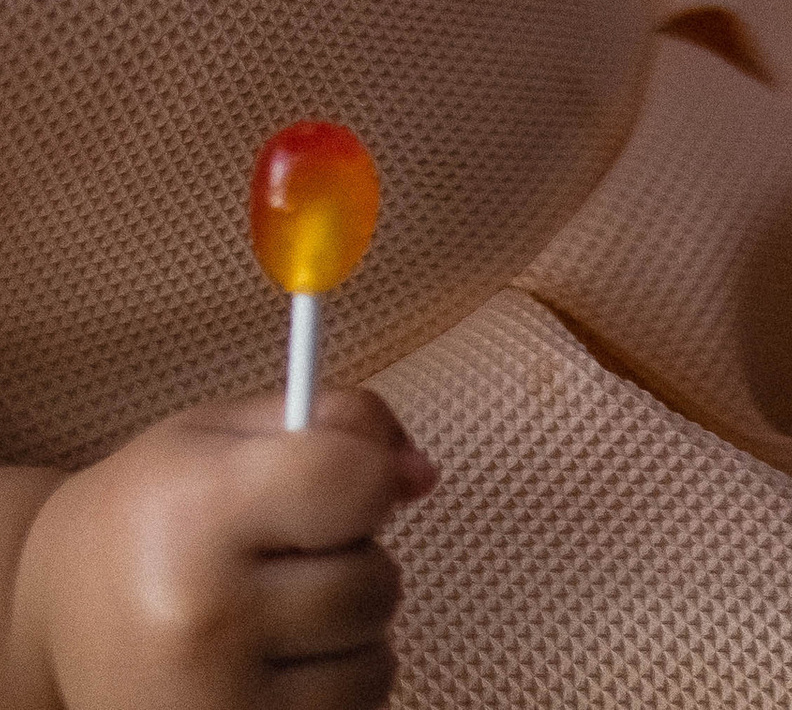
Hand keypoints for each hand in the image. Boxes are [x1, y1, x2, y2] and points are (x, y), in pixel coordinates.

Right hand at [10, 390, 433, 709]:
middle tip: (289, 554)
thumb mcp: (230, 432)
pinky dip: (333, 687)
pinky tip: (278, 663)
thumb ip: (342, 423)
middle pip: (372, 581)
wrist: (58, 609)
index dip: (372, 475)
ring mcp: (209, 699)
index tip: (349, 484)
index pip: (353, 483)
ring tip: (278, 613)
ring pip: (373, 662)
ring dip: (348, 634)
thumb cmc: (157, 509)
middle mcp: (200, 615)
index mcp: (199, 512)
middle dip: (355, 559)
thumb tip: (420, 476)